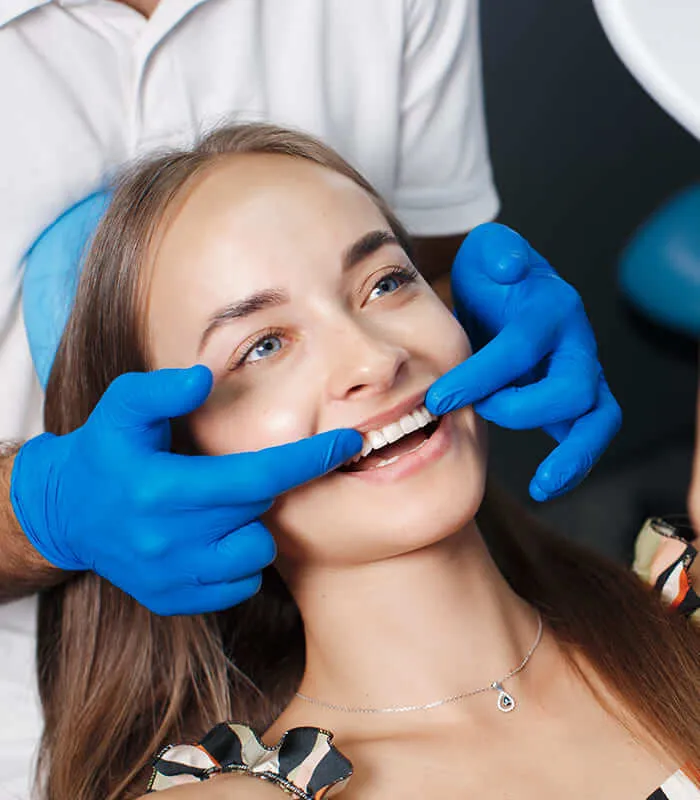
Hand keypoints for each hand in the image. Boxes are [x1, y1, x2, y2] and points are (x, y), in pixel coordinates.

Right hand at [10, 366, 360, 613]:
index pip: (257, 475)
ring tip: (214, 509)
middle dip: (262, 487)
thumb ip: (162, 389)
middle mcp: (169, 542)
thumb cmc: (104, 452)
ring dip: (249, 527)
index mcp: (163, 490)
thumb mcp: (121, 408)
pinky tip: (207, 539)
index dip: (309, 459)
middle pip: (260, 512)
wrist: (65, 514)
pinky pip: (238, 585)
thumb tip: (205, 377)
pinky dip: (235, 560)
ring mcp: (172, 577)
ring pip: (255, 554)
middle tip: (229, 474)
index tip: (350, 443)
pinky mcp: (173, 601)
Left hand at [426, 223, 620, 501]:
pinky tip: (548, 487)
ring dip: (573, 454)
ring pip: (598, 418)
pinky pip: (589, 435)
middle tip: (475, 413)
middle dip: (519, 409)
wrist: (509, 293)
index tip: (437, 399)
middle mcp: (575, 342)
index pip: (519, 347)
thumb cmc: (494, 276)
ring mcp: (581, 373)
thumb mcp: (489, 252)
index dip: (478, 375)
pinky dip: (574, 464)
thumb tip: (507, 268)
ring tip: (543, 485)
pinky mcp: (577, 400)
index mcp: (550, 307)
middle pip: (570, 386)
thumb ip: (497, 252)